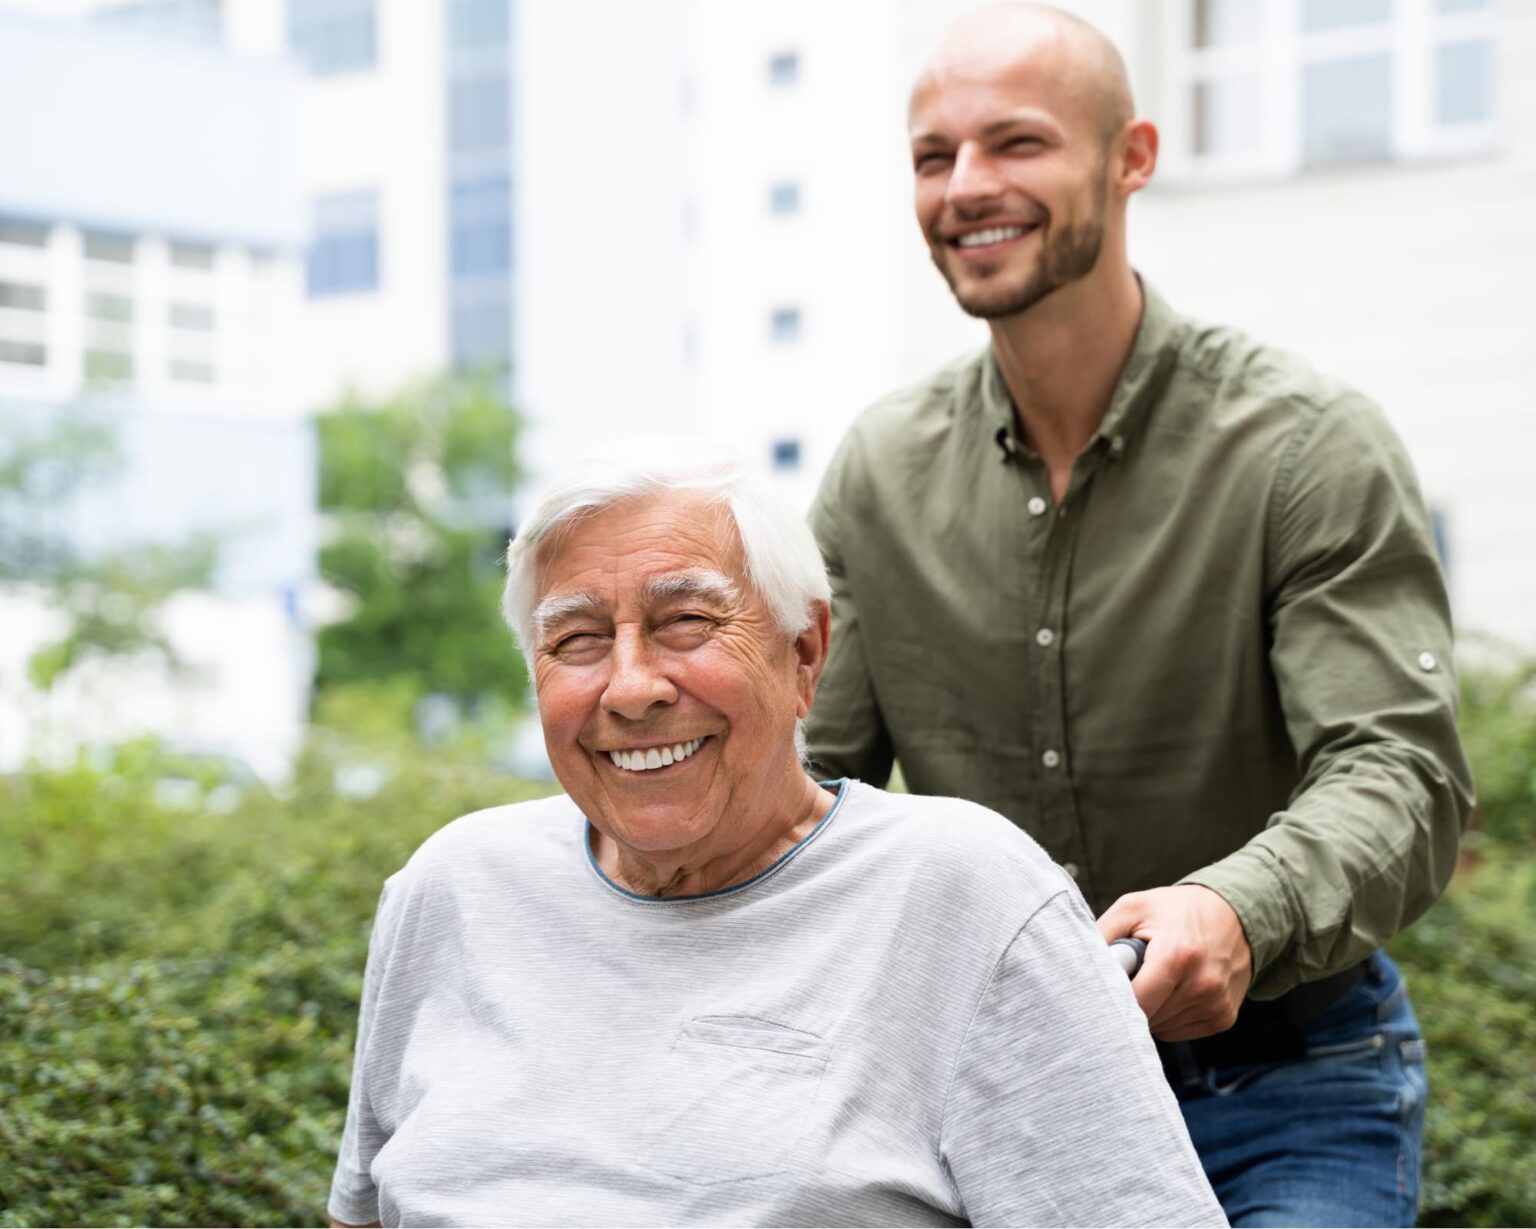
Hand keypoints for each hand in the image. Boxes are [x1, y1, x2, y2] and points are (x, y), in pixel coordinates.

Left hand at [1096, 885, 1252, 1041]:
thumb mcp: (1133, 908)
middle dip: (1130, 1003)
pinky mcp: (1224, 1017)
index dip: (1113, 999)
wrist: (1233, 914)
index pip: (1136, 1003)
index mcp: (1177, 955)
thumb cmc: (1174, 910)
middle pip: (1147, 1018)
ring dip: (1150, 1010)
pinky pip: (1179, 1032)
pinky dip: (1167, 1016)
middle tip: (1131, 975)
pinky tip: (1171, 991)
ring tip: (1154, 978)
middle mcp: (1202, 984)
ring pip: (1161, 1028)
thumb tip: (1077, 966)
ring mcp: (1216, 1004)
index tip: (1101, 989)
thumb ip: (1102, 935)